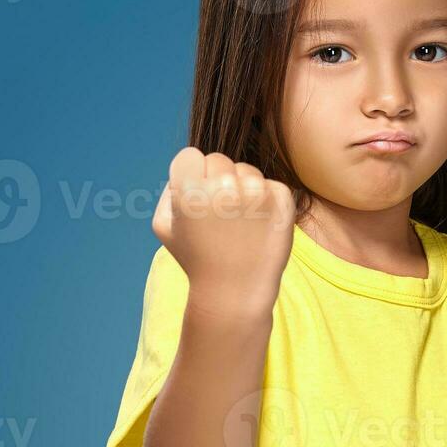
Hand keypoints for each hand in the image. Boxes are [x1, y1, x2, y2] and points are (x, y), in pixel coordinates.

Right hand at [152, 147, 295, 316]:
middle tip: (218, 216)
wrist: (235, 291)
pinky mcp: (281, 200)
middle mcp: (223, 188)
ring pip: (246, 169)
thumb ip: (169, 189)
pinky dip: (265, 201)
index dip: (191, 175)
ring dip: (242, 188)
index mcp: (189, 192)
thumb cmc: (196, 258)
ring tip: (238, 224)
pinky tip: (257, 227)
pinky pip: (270, 184)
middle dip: (216, 180)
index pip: (189, 155)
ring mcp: (256, 193)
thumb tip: (190, 165)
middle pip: (218, 159)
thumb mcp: (165, 226)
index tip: (195, 198)